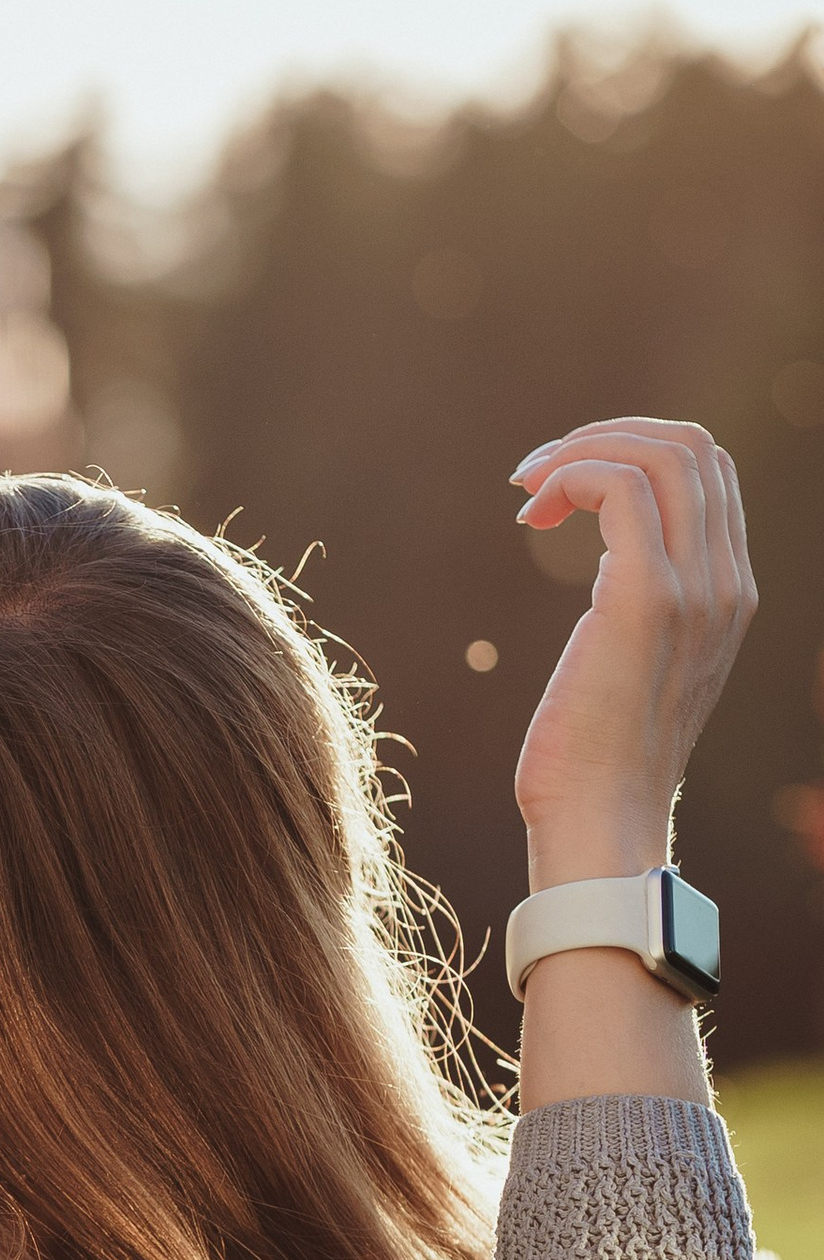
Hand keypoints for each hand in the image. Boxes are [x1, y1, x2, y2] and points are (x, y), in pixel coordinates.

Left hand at [510, 416, 753, 886]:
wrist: (601, 823)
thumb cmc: (596, 760)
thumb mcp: (634, 666)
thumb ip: (643, 609)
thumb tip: (612, 568)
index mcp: (730, 594)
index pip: (708, 474)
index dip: (633, 454)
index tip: (563, 492)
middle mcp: (727, 584)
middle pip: (693, 447)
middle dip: (606, 437)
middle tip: (537, 478)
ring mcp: (696, 589)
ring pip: (662, 453)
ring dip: (583, 449)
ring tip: (528, 490)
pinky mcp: (646, 599)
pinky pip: (620, 488)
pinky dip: (572, 476)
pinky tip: (531, 513)